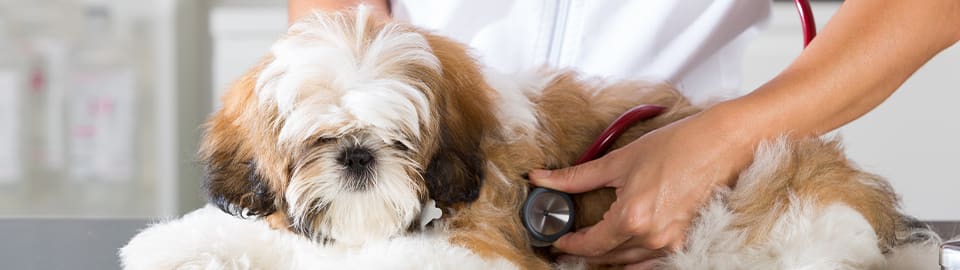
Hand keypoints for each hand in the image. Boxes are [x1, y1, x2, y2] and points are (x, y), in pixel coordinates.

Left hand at [529, 108, 756, 267]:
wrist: (722, 143)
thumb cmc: (678, 146)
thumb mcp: (619, 160)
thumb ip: (576, 177)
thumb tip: (543, 179)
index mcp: (632, 219)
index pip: (590, 245)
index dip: (568, 244)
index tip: (556, 239)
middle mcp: (652, 238)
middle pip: (607, 258)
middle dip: (584, 252)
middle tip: (568, 242)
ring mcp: (671, 243)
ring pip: (628, 263)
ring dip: (607, 257)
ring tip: (592, 244)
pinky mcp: (685, 241)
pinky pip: (651, 261)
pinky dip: (633, 258)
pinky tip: (623, 247)